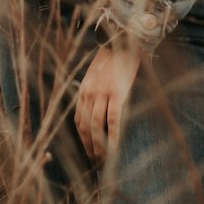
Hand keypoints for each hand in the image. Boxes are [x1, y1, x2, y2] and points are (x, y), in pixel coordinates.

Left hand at [74, 42, 141, 161]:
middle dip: (89, 146)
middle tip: (95, 161)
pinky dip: (113, 136)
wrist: (125, 42)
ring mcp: (102, 94)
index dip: (82, 139)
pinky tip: (115, 149)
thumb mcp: (96, 75)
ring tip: (104, 160)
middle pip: (85, 127)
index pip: (78, 121)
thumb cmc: (113, 59)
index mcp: (83, 90)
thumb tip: (94, 112)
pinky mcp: (117, 94)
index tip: (88, 151)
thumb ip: (93, 92)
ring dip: (99, 146)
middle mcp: (89, 93)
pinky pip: (113, 120)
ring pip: (97, 126)